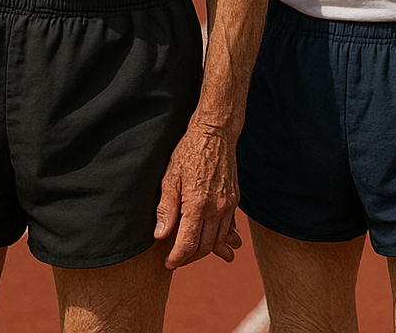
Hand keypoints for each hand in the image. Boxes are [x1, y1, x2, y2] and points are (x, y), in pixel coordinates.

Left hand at [153, 124, 242, 268]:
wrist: (216, 132)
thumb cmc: (189, 151)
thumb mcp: (170, 177)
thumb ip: (166, 209)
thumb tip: (160, 236)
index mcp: (198, 204)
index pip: (188, 244)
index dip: (177, 258)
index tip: (168, 262)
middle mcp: (217, 208)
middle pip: (204, 247)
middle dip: (189, 257)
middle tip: (176, 259)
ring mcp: (229, 205)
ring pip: (218, 240)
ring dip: (205, 250)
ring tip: (190, 252)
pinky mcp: (235, 200)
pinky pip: (228, 227)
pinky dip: (220, 238)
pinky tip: (215, 242)